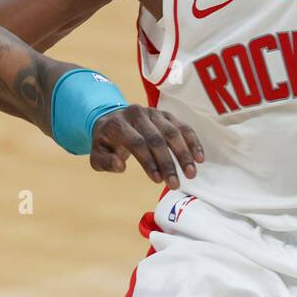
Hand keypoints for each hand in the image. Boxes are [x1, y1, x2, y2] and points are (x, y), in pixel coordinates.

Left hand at [89, 105, 204, 189]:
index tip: (157, 180)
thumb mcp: (97, 154)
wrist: (112, 119)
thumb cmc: (106, 142)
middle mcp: (136, 114)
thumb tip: (120, 166)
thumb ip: (105, 162)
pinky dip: (192, 142)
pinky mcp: (166, 114)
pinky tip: (199, 158)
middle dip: (167, 163)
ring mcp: (153, 112)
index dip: (148, 162)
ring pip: (172, 131)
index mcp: (117, 124)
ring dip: (183, 154)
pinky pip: (182, 126)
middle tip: (175, 183)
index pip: (136, 142)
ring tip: (191, 173)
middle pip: (156, 138)